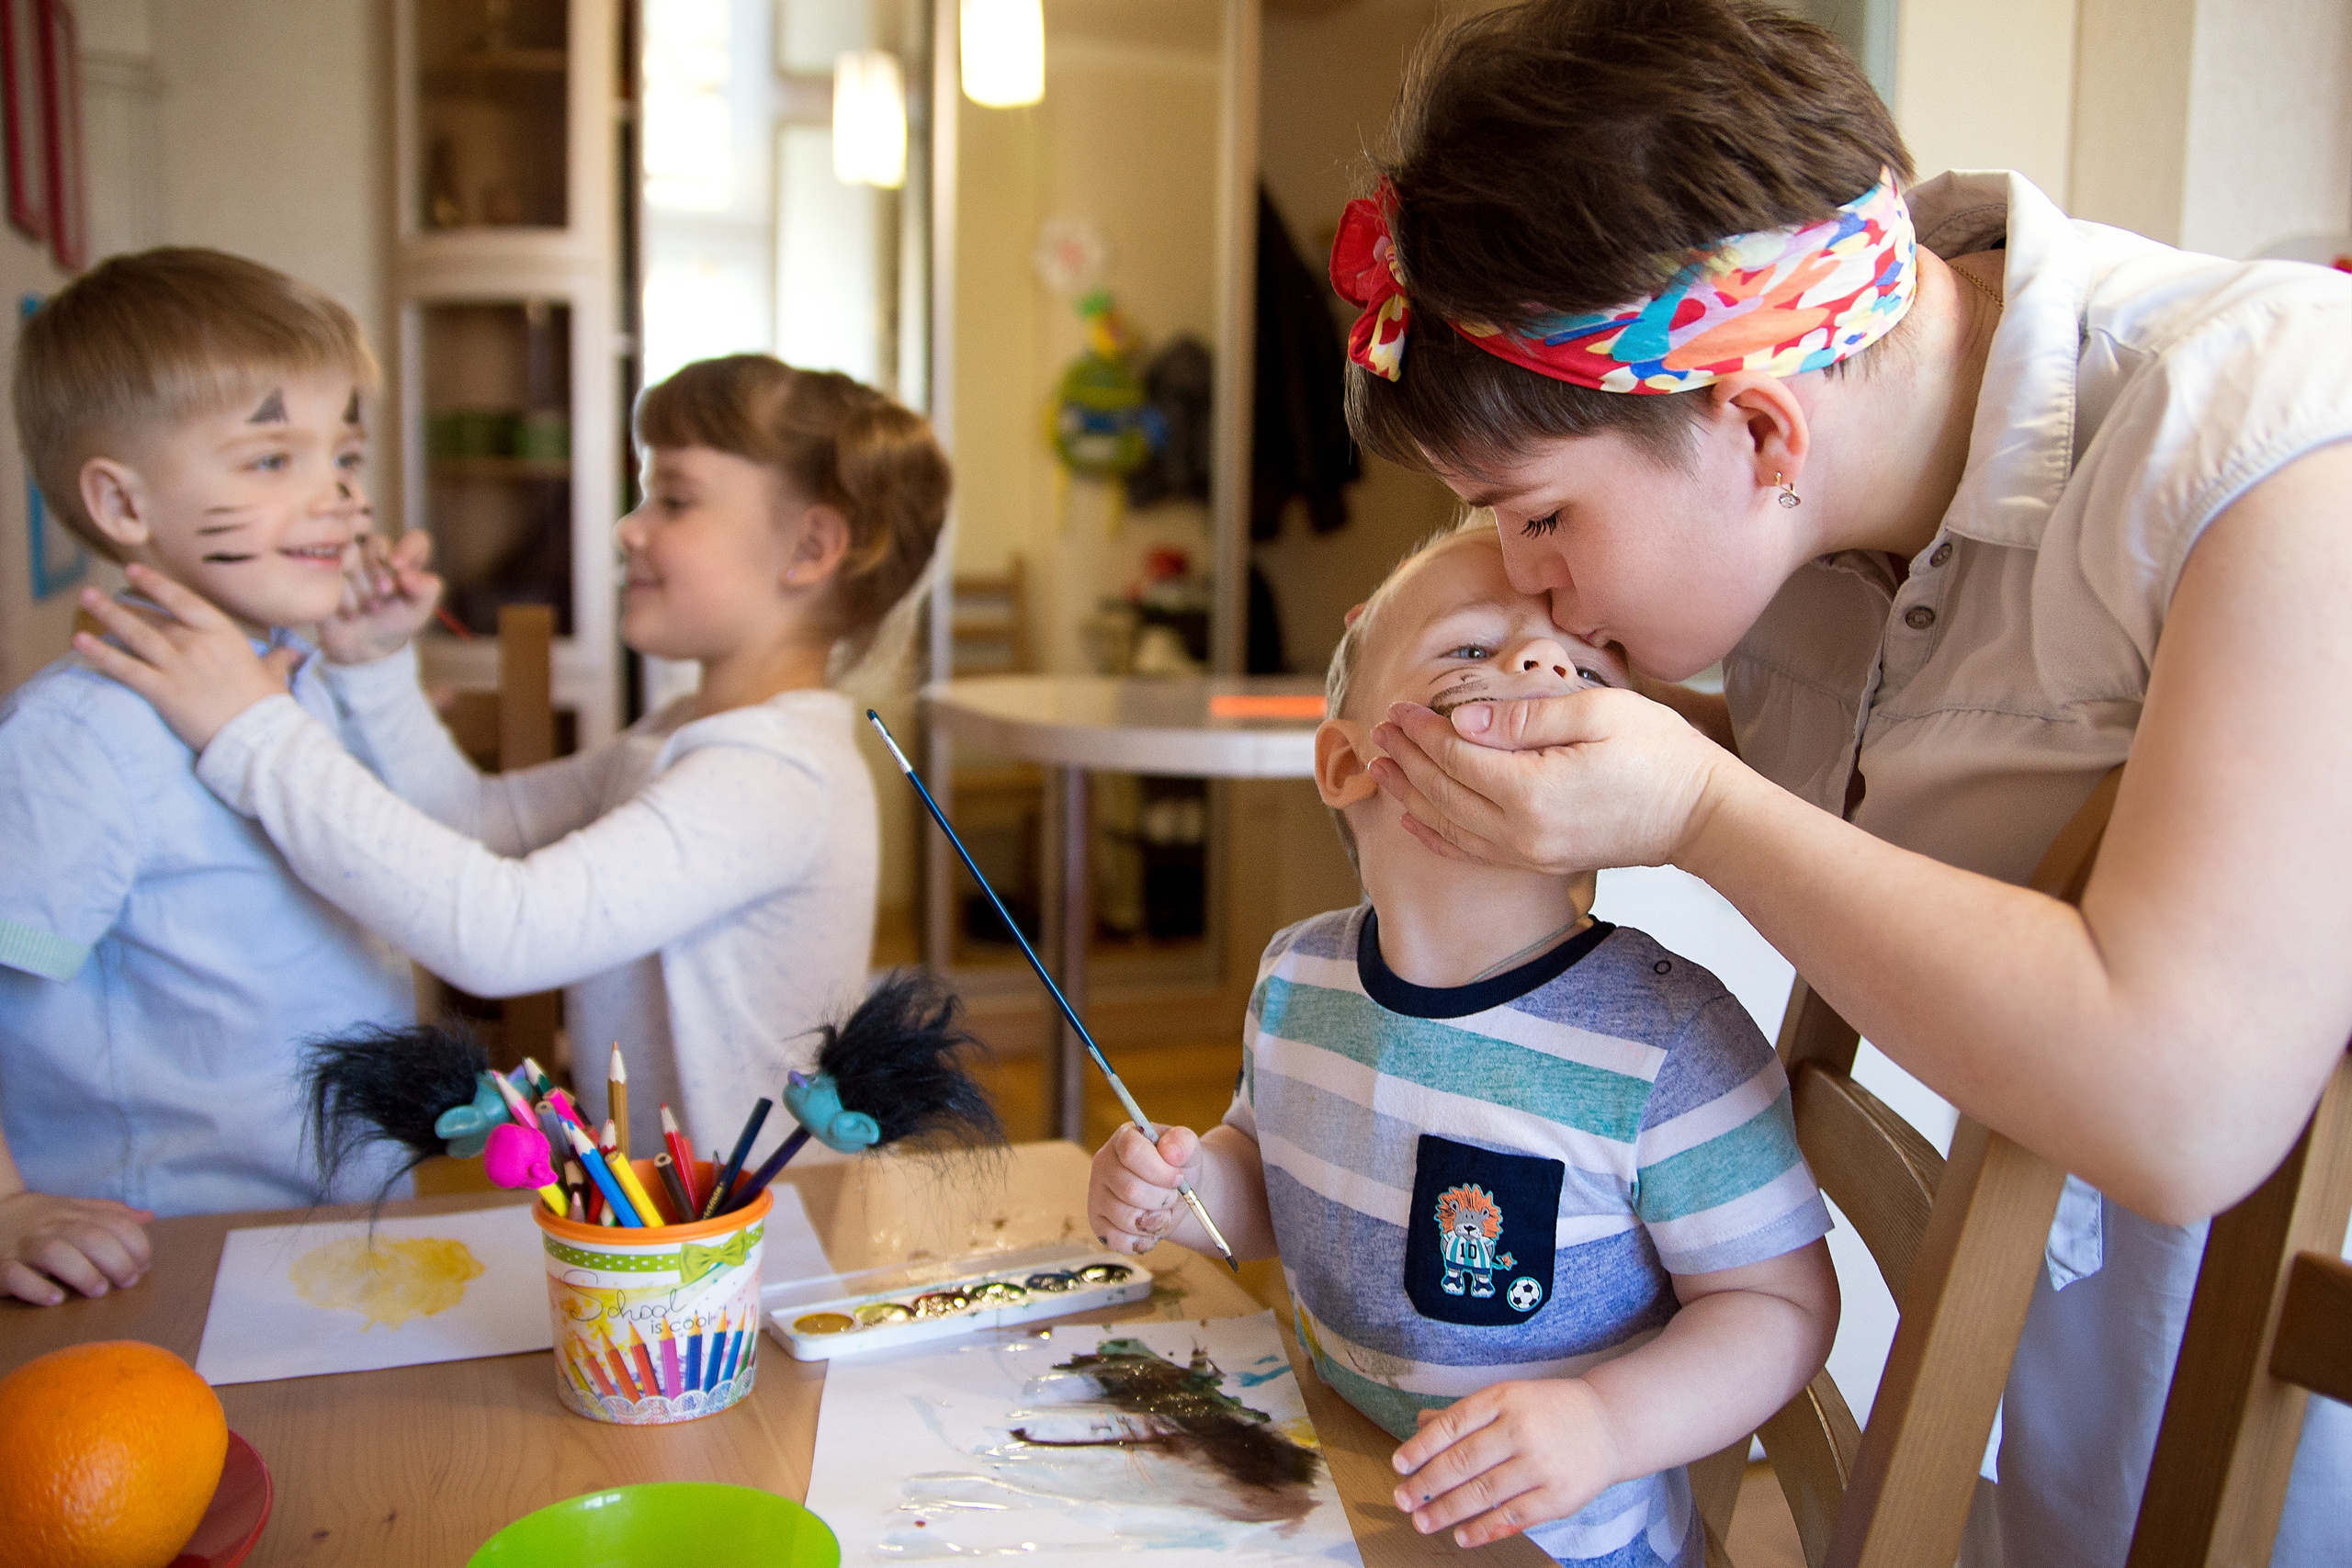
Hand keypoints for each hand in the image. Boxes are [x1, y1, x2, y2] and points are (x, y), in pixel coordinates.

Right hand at [0, 1190, 153, 1305]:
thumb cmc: (40, 1218)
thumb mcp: (75, 1208)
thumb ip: (110, 1213)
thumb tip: (148, 1218)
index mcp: (73, 1212)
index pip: (114, 1223)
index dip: (136, 1244)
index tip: (144, 1265)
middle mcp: (50, 1227)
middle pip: (90, 1237)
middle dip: (116, 1260)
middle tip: (127, 1281)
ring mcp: (24, 1246)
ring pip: (55, 1253)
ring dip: (83, 1272)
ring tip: (98, 1290)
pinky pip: (15, 1276)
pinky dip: (36, 1288)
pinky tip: (55, 1299)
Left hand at [73, 565, 303, 750]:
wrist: (260, 736)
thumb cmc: (270, 706)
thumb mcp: (275, 676)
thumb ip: (277, 659)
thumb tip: (291, 652)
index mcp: (223, 634)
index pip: (182, 600)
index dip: (156, 585)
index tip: (134, 572)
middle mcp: (195, 643)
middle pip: (153, 617)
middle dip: (124, 603)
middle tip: (99, 593)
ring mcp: (177, 666)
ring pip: (135, 634)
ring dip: (107, 615)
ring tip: (86, 600)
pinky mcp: (162, 691)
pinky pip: (124, 668)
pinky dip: (100, 654)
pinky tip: (80, 641)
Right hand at [322, 528, 442, 664]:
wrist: (361, 646)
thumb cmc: (394, 624)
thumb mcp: (417, 612)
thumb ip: (425, 592)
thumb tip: (408, 574)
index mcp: (407, 560)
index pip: (415, 539)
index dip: (407, 548)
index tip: (398, 566)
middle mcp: (380, 554)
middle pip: (377, 542)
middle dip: (379, 570)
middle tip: (384, 593)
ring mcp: (352, 559)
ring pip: (351, 553)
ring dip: (361, 586)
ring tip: (368, 609)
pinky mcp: (328, 570)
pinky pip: (330, 570)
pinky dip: (344, 596)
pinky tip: (351, 613)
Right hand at [1088, 1124, 1201, 1254]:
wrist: (1177, 1194)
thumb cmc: (1179, 1167)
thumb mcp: (1189, 1149)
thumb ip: (1184, 1142)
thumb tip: (1171, 1152)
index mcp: (1124, 1139)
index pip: (1132, 1152)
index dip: (1159, 1171)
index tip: (1178, 1179)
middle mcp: (1103, 1164)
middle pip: (1130, 1190)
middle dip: (1162, 1199)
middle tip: (1172, 1196)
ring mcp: (1097, 1195)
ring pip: (1126, 1218)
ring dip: (1155, 1221)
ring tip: (1162, 1211)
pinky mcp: (1097, 1223)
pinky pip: (1117, 1240)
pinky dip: (1142, 1241)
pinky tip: (1151, 1229)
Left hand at [1367, 689, 1733, 875]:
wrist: (1702, 815)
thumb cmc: (1660, 754)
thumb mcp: (1598, 714)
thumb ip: (1525, 720)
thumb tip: (1463, 722)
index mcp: (1531, 792)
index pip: (1456, 758)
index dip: (1422, 732)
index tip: (1398, 707)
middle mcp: (1521, 832)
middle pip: (1442, 792)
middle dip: (1406, 759)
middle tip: (1379, 728)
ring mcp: (1528, 853)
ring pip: (1448, 825)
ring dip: (1410, 795)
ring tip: (1381, 767)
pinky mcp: (1539, 862)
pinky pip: (1470, 853)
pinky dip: (1435, 836)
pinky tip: (1413, 821)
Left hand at [1391, 1378, 1621, 1547]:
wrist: (1609, 1424)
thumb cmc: (1547, 1410)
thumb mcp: (1507, 1399)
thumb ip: (1465, 1415)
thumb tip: (1420, 1426)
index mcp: (1504, 1399)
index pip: (1452, 1425)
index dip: (1421, 1447)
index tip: (1399, 1465)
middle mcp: (1521, 1430)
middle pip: (1463, 1462)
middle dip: (1427, 1485)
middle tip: (1402, 1500)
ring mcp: (1541, 1465)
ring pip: (1483, 1493)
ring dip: (1447, 1511)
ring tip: (1422, 1522)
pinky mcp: (1558, 1496)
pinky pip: (1513, 1517)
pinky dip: (1483, 1530)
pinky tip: (1461, 1536)